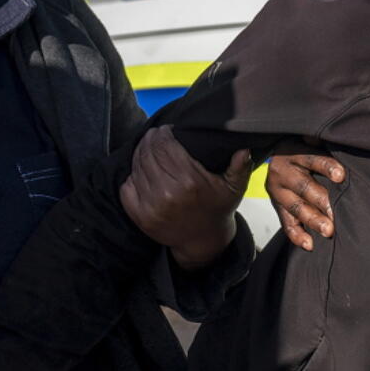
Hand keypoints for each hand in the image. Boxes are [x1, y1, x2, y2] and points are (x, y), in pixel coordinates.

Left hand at [119, 125, 252, 269]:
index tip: (166, 130)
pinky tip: (142, 171)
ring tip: (148, 150)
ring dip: (140, 155)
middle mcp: (168, 192)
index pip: (165, 146)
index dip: (162, 133)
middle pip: (148, 153)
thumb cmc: (218, 209)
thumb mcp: (235, 187)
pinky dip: (132, 176)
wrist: (202, 240)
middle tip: (155, 136)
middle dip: (149, 140)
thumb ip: (241, 166)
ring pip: (136, 167)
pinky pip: (126, 186)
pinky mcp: (140, 215)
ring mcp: (151, 205)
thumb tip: (244, 148)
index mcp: (190, 181)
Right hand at [265, 144, 344, 250]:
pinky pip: (285, 223)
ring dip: (312, 220)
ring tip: (328, 231)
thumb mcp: (311, 140)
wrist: (276, 154)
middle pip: (304, 187)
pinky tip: (310, 244)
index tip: (341, 176)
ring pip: (295, 207)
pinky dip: (297, 235)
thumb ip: (324, 144)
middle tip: (337, 215)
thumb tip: (346, 141)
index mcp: (294, 152)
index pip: (312, 159)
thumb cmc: (304, 147)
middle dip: (322, 201)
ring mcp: (277, 191)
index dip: (327, 167)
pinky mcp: (276, 206)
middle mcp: (282, 171)